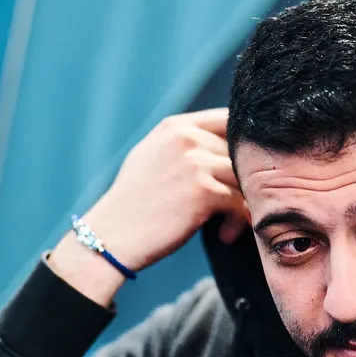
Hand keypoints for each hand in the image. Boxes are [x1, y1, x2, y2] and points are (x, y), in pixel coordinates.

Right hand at [49, 108, 246, 305]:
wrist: (112, 236)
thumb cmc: (132, 204)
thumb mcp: (151, 157)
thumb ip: (181, 144)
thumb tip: (218, 142)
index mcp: (175, 127)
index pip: (227, 120)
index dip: (243, 146)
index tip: (244, 170)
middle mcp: (186, 138)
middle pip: (240, 152)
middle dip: (242, 180)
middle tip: (235, 206)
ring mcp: (195, 162)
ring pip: (244, 176)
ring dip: (244, 201)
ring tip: (229, 222)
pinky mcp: (204, 191)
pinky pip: (240, 202)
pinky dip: (237, 220)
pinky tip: (224, 234)